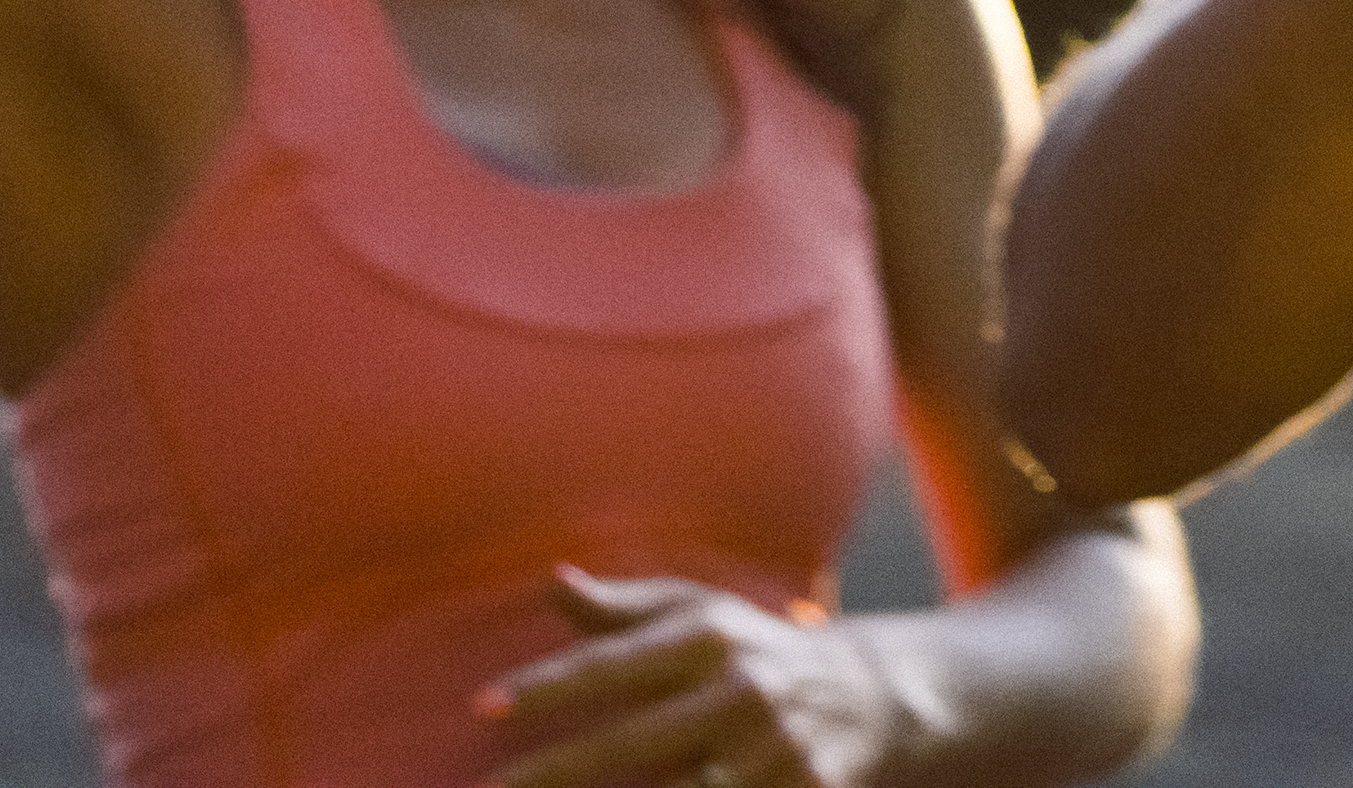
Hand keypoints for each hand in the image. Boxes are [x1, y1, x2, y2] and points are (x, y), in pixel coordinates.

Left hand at [480, 568, 902, 787]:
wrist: (869, 695)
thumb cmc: (754, 649)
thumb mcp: (697, 613)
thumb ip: (622, 608)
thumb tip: (552, 582)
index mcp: (707, 637)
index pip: (611, 663)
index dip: (546, 688)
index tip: (483, 707)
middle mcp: (740, 690)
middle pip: (629, 745)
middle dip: (552, 774)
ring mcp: (771, 752)